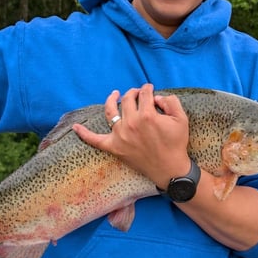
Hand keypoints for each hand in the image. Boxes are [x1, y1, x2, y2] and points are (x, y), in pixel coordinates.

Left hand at [72, 84, 191, 188]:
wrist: (169, 168)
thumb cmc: (176, 144)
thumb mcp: (181, 119)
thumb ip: (171, 101)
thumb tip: (156, 97)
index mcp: (147, 115)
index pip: (144, 94)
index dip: (148, 89)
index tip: (150, 90)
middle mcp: (131, 123)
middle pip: (128, 99)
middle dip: (133, 92)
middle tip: (138, 93)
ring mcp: (120, 135)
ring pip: (111, 111)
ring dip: (111, 100)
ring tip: (115, 94)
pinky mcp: (114, 147)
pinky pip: (95, 140)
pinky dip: (84, 134)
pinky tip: (75, 127)